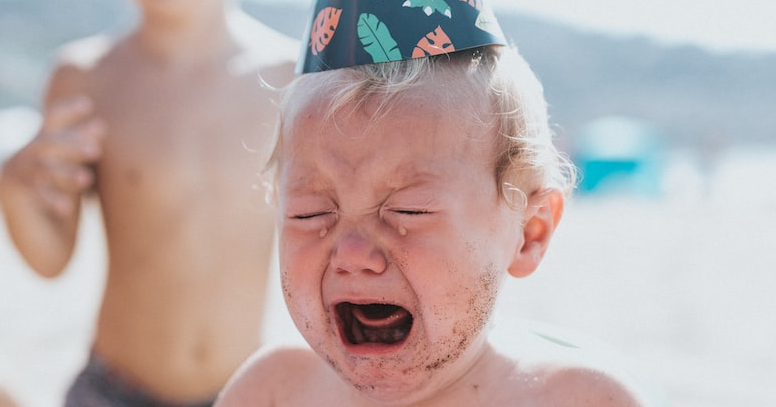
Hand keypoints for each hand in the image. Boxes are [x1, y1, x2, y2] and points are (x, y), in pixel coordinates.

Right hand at [1, 95, 104, 215]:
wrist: (44, 240)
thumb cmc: (65, 199)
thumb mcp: (75, 171)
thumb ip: (84, 149)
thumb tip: (100, 125)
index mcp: (42, 145)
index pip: (52, 121)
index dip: (66, 112)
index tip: (87, 104)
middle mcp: (25, 155)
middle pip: (48, 142)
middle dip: (72, 143)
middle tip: (97, 151)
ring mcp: (15, 173)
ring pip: (41, 168)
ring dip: (64, 172)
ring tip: (86, 180)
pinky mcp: (12, 194)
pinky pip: (32, 194)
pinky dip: (51, 198)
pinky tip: (66, 208)